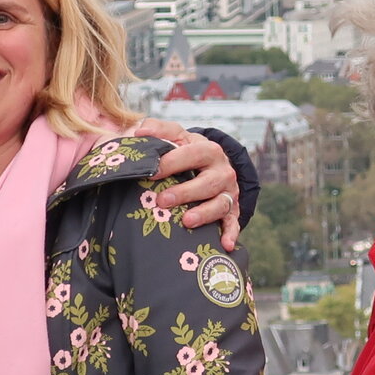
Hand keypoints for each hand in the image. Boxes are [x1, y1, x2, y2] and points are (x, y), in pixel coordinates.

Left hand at [133, 119, 241, 249]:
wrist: (212, 165)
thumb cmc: (186, 152)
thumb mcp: (176, 136)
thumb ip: (159, 130)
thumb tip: (140, 130)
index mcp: (208, 149)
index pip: (192, 153)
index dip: (172, 162)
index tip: (151, 172)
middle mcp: (222, 170)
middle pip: (208, 182)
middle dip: (186, 192)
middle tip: (162, 200)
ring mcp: (228, 191)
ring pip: (220, 203)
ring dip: (205, 213)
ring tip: (186, 221)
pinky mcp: (232, 209)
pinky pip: (233, 222)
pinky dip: (231, 233)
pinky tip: (224, 245)